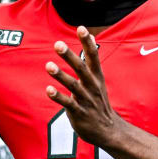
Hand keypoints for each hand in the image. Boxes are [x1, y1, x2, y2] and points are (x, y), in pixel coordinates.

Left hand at [45, 26, 125, 147]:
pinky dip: (58, 97)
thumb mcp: (98, 80)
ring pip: (73, 86)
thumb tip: (91, 37)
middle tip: (58, 44)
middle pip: (81, 68)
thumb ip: (92, 60)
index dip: (87, 42)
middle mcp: (92, 86)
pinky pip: (68, 104)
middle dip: (70, 56)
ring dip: (61, 75)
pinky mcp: (79, 113)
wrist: (109, 130)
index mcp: (97, 77)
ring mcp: (86, 100)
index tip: (81, 28)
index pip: (94, 56)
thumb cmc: (99, 102)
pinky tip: (48, 90)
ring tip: (48, 65)